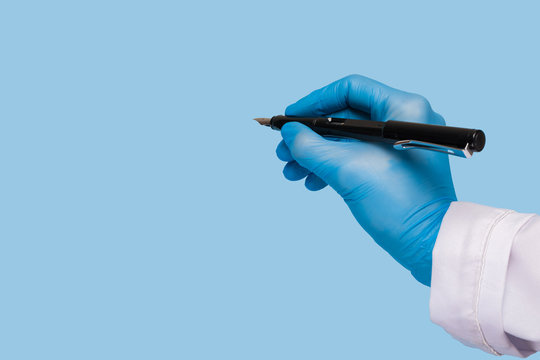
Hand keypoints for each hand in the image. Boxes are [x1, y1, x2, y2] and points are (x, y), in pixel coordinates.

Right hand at [276, 75, 456, 285]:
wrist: (430, 245)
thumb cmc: (400, 204)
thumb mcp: (348, 171)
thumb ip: (312, 147)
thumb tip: (288, 133)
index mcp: (402, 109)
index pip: (349, 90)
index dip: (314, 102)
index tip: (290, 118)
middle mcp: (404, 121)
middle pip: (344, 116)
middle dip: (310, 135)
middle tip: (284, 150)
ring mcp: (400, 145)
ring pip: (347, 140)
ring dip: (316, 154)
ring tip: (292, 173)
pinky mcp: (395, 167)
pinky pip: (356, 157)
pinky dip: (332, 167)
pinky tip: (313, 183)